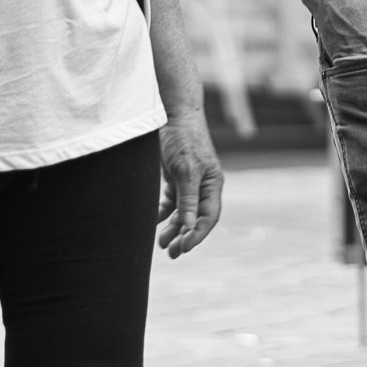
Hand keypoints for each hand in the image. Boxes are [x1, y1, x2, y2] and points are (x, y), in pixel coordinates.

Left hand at [156, 110, 222, 257]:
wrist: (172, 113)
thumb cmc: (183, 139)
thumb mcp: (186, 170)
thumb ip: (188, 199)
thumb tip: (191, 227)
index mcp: (212, 184)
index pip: (209, 217)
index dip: (198, 235)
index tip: (183, 248)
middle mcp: (203, 185)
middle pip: (196, 218)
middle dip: (185, 237)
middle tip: (171, 253)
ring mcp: (189, 182)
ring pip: (183, 212)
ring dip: (174, 228)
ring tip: (162, 244)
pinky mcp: (175, 177)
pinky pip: (171, 202)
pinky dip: (164, 213)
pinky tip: (154, 222)